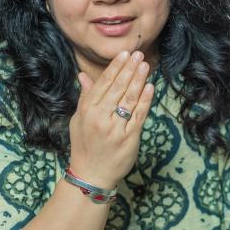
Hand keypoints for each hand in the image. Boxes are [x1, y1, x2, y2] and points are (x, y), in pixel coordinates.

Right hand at [68, 50, 155, 188]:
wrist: (91, 175)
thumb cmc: (84, 146)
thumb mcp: (79, 120)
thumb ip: (85, 97)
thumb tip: (84, 75)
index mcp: (87, 110)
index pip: (104, 83)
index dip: (115, 67)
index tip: (124, 54)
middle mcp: (100, 117)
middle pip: (118, 88)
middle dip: (129, 69)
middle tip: (138, 54)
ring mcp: (116, 128)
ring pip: (130, 98)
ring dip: (139, 80)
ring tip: (145, 65)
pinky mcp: (129, 137)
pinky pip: (139, 115)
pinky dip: (145, 100)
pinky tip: (150, 87)